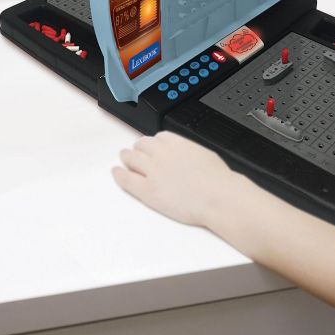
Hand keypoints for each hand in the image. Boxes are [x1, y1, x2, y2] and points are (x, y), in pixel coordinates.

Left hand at [112, 132, 242, 227]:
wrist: (217, 196)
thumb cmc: (217, 180)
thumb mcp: (205, 155)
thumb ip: (190, 153)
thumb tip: (187, 157)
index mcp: (177, 143)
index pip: (157, 138)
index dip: (152, 143)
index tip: (151, 147)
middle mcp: (161, 153)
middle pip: (141, 146)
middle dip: (138, 149)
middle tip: (136, 153)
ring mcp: (152, 171)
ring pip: (131, 158)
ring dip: (126, 157)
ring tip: (124, 158)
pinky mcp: (147, 190)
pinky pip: (126, 179)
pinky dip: (119, 174)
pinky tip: (116, 172)